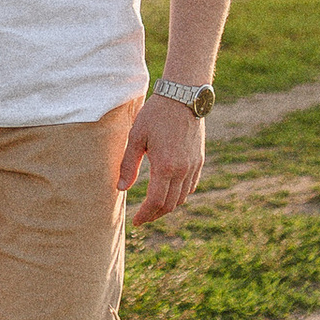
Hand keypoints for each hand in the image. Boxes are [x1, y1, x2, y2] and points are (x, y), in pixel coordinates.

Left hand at [117, 90, 205, 225]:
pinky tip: (169, 192)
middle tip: (142, 218)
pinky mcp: (199, 160)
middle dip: (155, 214)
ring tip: (153, 207)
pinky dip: (179, 194)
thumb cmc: (155, 115)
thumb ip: (128, 165)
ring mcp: (194, 166)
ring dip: (167, 206)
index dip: (145, 215)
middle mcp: (183, 170)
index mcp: (165, 167)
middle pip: (169, 204)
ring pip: (182, 197)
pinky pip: (191, 186)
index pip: (155, 202)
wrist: (183, 97)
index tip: (136, 222)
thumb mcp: (136, 138)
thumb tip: (120, 188)